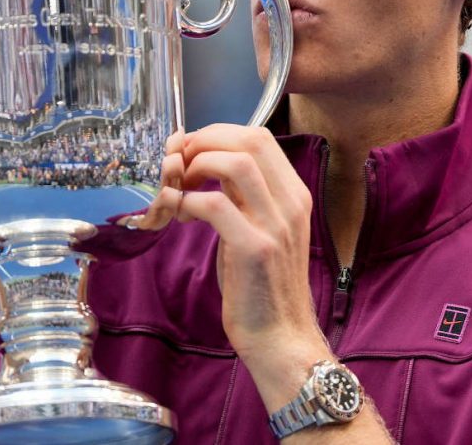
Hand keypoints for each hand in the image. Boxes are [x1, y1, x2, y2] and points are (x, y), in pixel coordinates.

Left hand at [143, 125, 329, 373]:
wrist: (281, 337)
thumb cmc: (263, 285)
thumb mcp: (261, 229)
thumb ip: (244, 197)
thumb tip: (208, 167)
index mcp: (294, 195)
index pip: (259, 137)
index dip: (217, 133)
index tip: (190, 150)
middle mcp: (291, 203)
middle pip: (249, 140)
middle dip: (204, 141)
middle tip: (178, 163)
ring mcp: (276, 224)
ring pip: (235, 164)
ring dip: (197, 166)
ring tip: (179, 185)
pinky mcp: (255, 248)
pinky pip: (215, 205)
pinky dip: (187, 202)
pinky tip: (177, 215)